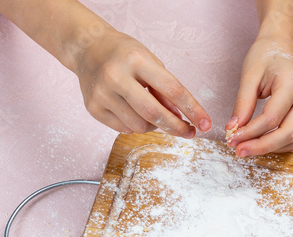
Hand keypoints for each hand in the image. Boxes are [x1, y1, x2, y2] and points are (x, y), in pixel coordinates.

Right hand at [71, 30, 210, 136]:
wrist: (87, 49)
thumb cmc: (123, 54)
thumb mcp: (148, 61)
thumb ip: (164, 88)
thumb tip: (179, 117)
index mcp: (135, 59)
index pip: (172, 89)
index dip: (192, 109)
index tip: (205, 123)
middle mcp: (116, 76)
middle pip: (154, 113)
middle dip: (176, 126)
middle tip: (189, 132)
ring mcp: (102, 94)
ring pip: (139, 126)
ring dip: (154, 125)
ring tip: (152, 112)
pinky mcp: (93, 108)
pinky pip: (124, 129)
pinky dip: (136, 125)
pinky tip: (133, 111)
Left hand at [225, 36, 292, 156]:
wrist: (282, 46)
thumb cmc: (265, 56)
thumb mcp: (249, 75)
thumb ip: (242, 103)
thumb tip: (233, 129)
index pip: (272, 118)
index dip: (251, 132)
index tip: (232, 138)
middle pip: (288, 133)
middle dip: (262, 146)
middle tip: (240, 151)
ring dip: (270, 148)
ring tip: (247, 148)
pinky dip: (278, 144)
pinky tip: (261, 142)